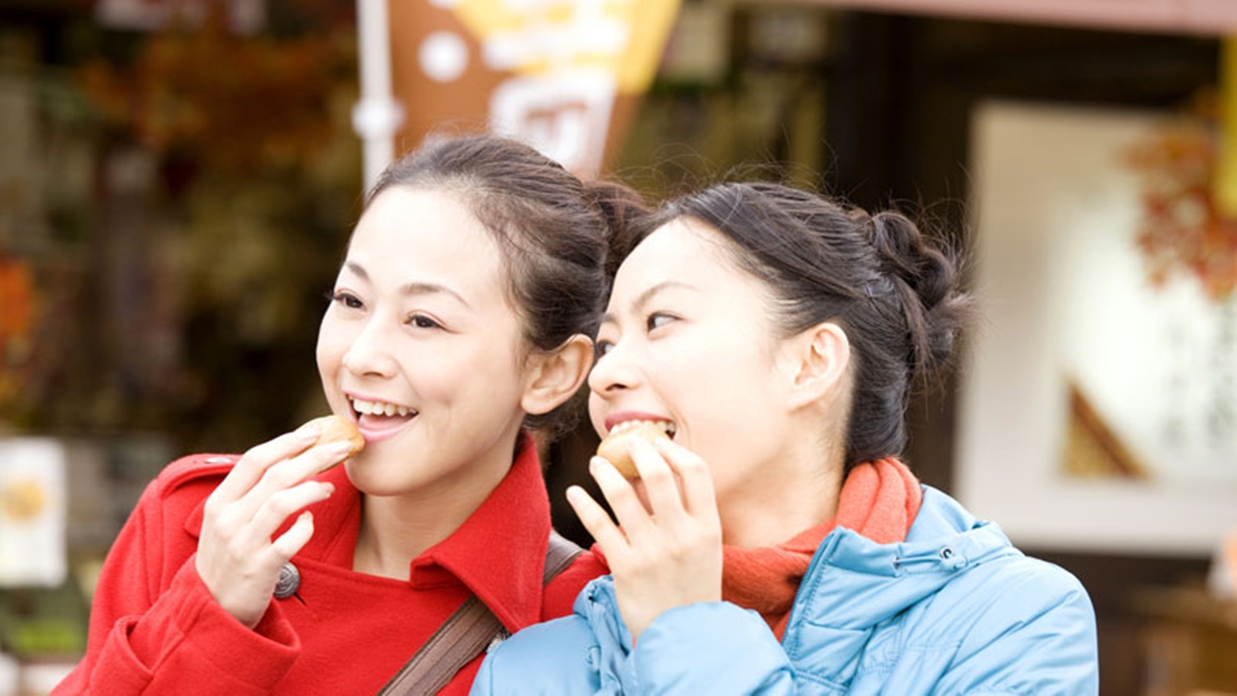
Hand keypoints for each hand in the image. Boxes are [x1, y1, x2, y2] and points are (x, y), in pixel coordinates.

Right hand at [194, 424, 350, 627]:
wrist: (211, 608)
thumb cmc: (228, 557)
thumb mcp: (226, 521)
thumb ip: (250, 493)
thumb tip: (291, 458)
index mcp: (219, 502)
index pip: (254, 460)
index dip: (287, 443)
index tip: (314, 432)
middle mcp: (227, 520)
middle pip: (276, 475)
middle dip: (313, 457)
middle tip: (341, 448)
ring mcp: (242, 544)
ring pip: (283, 502)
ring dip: (313, 488)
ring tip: (329, 487)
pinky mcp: (260, 568)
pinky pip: (290, 540)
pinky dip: (306, 527)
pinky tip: (310, 522)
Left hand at [568, 437, 721, 640]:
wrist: (682, 637)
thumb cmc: (692, 587)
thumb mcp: (706, 549)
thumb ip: (689, 514)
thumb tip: (660, 470)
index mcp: (707, 527)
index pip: (695, 471)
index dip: (674, 450)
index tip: (658, 443)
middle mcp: (681, 535)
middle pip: (657, 474)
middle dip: (637, 449)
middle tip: (625, 441)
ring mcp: (652, 551)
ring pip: (622, 494)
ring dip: (605, 471)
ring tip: (597, 463)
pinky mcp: (625, 567)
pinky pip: (599, 525)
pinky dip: (583, 503)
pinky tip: (574, 492)